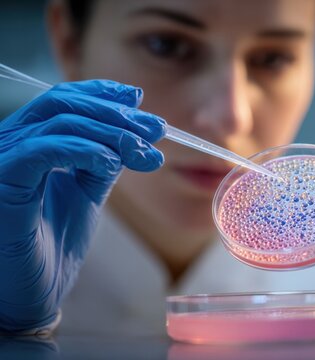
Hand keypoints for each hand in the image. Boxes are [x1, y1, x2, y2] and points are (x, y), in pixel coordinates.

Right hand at [0, 80, 165, 332]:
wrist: (33, 294)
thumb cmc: (52, 246)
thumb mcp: (85, 192)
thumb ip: (102, 161)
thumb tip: (134, 136)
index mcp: (27, 143)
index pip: (62, 100)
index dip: (102, 94)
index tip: (140, 101)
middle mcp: (9, 144)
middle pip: (63, 104)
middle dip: (117, 114)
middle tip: (156, 130)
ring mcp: (1, 161)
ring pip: (59, 122)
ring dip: (111, 133)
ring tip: (144, 153)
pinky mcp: (1, 182)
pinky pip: (42, 150)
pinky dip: (84, 150)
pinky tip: (112, 162)